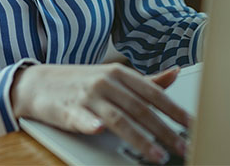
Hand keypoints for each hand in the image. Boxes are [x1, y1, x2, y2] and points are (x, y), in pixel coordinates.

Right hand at [11, 63, 189, 163]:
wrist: (39, 82)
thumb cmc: (81, 81)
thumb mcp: (113, 76)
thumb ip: (145, 81)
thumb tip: (174, 74)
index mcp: (120, 74)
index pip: (153, 93)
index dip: (174, 109)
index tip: (191, 124)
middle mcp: (106, 82)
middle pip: (140, 108)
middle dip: (164, 130)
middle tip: (181, 147)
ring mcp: (88, 96)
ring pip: (118, 118)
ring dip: (140, 138)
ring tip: (157, 155)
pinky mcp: (68, 109)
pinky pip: (81, 118)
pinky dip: (90, 124)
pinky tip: (99, 131)